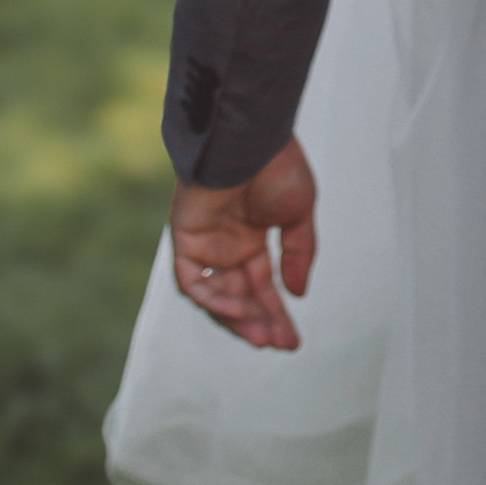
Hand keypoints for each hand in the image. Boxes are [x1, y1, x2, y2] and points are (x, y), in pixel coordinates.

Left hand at [170, 136, 316, 351]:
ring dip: (238, 318)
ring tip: (263, 335)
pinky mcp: (186, 239)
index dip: (276, 313)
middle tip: (279, 344)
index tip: (293, 341)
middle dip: (259, 322)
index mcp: (251, 236)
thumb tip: (297, 293)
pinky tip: (240, 310)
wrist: (251, 140)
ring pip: (216, 296)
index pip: (262, 285)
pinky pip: (193, 282)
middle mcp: (226, 245)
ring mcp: (205, 244)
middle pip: (240, 296)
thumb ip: (297, 254)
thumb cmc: (278, 166)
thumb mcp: (299, 215)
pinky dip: (213, 300)